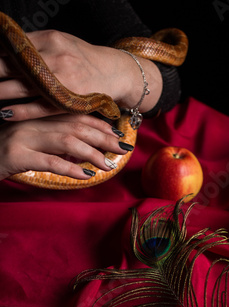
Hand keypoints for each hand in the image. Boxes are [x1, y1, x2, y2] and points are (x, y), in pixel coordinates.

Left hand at [0, 29, 161, 120]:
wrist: (115, 73)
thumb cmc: (84, 59)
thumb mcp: (61, 43)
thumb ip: (35, 45)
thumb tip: (6, 48)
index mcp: (50, 40)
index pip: (14, 46)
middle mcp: (55, 58)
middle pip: (14, 65)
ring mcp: (62, 81)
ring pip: (22, 87)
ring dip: (1, 93)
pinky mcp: (68, 102)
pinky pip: (38, 108)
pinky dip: (20, 111)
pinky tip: (5, 113)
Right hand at [0, 114, 131, 180]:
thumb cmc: (2, 152)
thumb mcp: (29, 142)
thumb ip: (52, 140)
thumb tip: (82, 149)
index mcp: (36, 115)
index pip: (74, 115)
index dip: (98, 124)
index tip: (118, 134)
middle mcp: (30, 120)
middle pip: (75, 125)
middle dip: (103, 137)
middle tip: (123, 148)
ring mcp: (22, 136)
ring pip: (66, 140)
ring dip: (91, 153)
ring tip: (108, 165)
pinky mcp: (16, 155)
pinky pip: (48, 161)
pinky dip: (70, 168)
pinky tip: (86, 175)